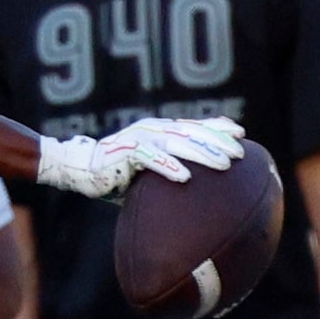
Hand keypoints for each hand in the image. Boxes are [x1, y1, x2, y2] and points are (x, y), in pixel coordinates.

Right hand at [36, 116, 245, 197]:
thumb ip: (167, 172)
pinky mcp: (125, 151)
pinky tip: (185, 177)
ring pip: (177, 143)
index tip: (241, 133)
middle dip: (218, 142)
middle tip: (240, 154)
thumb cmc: (115, 174)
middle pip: (192, 133)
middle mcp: (152, 129)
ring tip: (223, 164)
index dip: (217, 127)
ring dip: (202, 153)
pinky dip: (168, 167)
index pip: (193, 125)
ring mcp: (139, 138)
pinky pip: (151, 159)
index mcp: (159, 130)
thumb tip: (193, 193)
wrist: (78, 168)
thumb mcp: (146, 171)